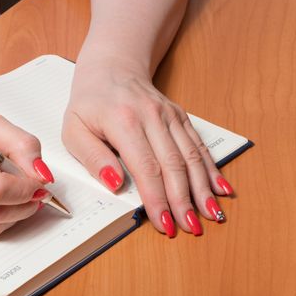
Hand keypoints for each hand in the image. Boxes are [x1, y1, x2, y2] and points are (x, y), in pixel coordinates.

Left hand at [62, 59, 233, 236]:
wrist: (111, 67)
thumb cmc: (90, 102)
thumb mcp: (74, 129)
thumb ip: (92, 157)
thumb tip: (115, 183)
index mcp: (124, 121)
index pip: (146, 168)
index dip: (157, 199)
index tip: (165, 224)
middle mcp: (152, 116)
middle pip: (174, 165)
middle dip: (184, 200)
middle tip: (192, 228)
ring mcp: (170, 115)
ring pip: (191, 156)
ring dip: (203, 188)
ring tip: (212, 215)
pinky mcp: (180, 116)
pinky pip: (198, 144)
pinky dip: (211, 168)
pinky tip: (221, 188)